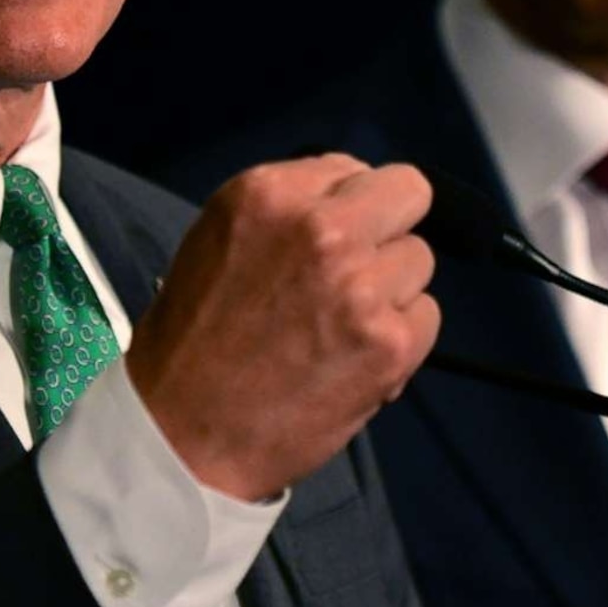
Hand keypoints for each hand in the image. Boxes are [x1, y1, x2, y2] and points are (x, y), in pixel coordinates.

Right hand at [125, 156, 438, 500]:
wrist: (181, 438)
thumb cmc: (190, 346)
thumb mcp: (217, 242)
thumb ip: (287, 214)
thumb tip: (350, 203)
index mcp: (268, 194)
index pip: (354, 169)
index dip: (349, 208)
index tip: (333, 242)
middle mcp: (321, 228)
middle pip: (408, 195)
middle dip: (387, 231)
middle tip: (356, 274)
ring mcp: (361, 284)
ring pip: (419, 260)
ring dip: (391, 291)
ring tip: (341, 329)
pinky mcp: (388, 342)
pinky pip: (426, 318)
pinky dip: (400, 342)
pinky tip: (353, 361)